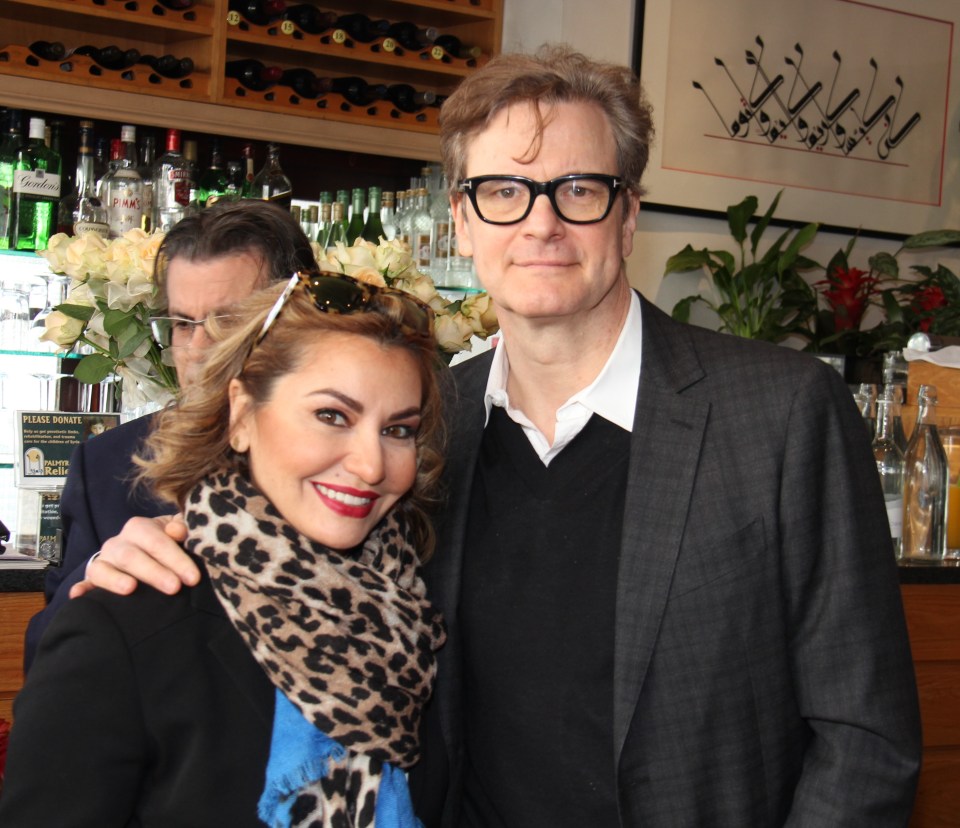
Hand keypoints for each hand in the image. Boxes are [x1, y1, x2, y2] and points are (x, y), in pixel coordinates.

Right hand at [69, 514, 199, 598]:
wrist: (145, 551)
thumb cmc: (167, 544)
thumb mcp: (178, 533)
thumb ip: (182, 528)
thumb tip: (177, 531)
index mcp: (140, 527)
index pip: (157, 542)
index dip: (176, 559)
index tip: (193, 578)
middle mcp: (118, 543)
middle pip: (132, 556)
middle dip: (154, 573)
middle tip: (174, 588)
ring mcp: (104, 561)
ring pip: (104, 568)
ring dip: (116, 579)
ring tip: (130, 589)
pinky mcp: (93, 578)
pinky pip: (85, 583)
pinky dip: (81, 589)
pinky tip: (78, 596)